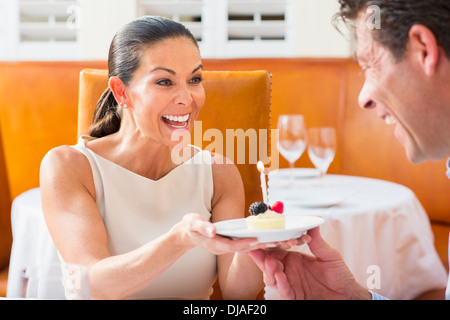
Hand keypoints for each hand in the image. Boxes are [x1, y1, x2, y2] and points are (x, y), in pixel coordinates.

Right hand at [175, 213, 299, 254]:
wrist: (188, 233)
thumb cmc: (190, 227)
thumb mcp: (193, 224)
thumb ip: (203, 227)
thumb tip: (213, 230)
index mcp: (219, 245)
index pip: (238, 246)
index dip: (251, 243)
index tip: (265, 240)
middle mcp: (229, 247)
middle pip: (253, 247)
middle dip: (272, 244)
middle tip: (291, 241)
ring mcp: (234, 246)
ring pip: (257, 246)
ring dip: (275, 243)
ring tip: (294, 239)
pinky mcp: (237, 243)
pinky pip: (255, 242)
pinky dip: (268, 239)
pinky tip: (281, 235)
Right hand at [248, 227, 370, 299]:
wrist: (348, 295)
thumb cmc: (339, 275)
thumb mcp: (328, 254)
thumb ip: (317, 240)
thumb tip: (313, 220)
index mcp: (293, 258)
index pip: (275, 249)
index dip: (267, 242)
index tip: (260, 235)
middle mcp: (288, 270)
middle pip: (268, 263)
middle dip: (260, 256)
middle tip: (254, 248)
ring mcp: (290, 284)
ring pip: (271, 277)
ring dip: (268, 270)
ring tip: (270, 262)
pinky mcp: (294, 296)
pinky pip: (284, 291)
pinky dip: (280, 283)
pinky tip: (280, 276)